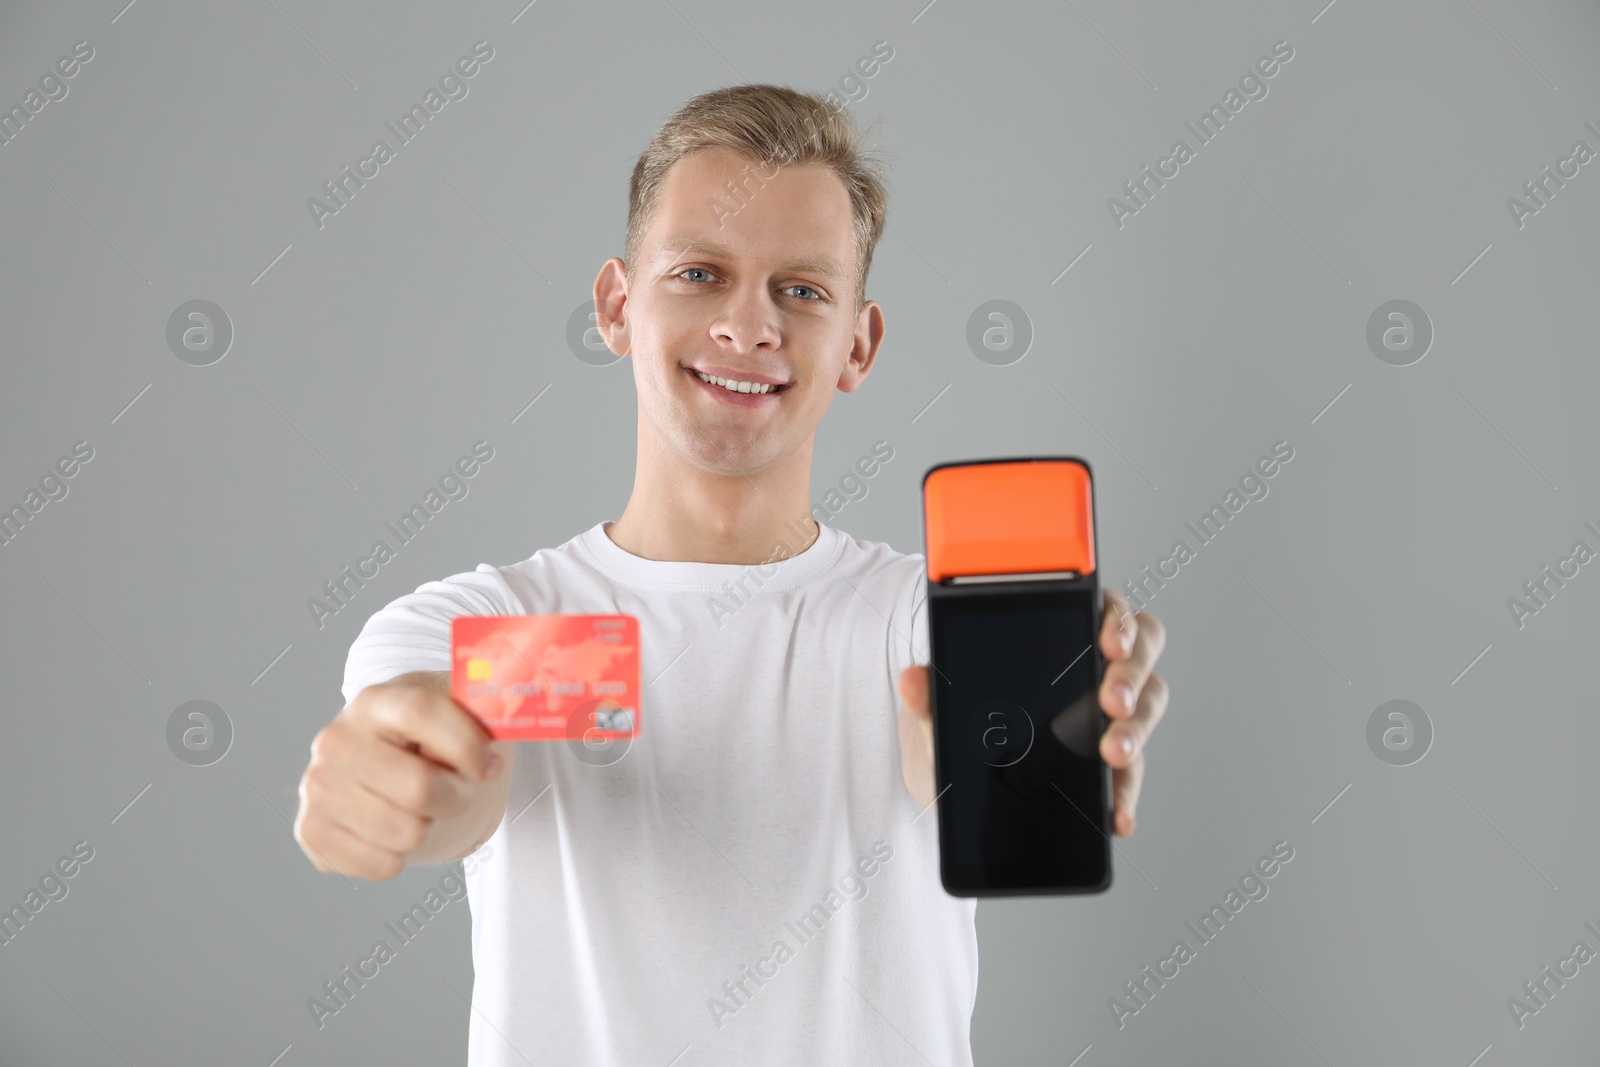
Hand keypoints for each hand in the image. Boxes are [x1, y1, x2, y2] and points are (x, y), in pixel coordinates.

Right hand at [294, 674, 513, 879]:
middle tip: (458, 793)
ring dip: (428, 828)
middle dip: (455, 797)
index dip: (466, 744)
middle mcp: (336, 740)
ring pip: (405, 833)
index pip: (422, 712)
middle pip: (418, 787)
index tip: (491, 767)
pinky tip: (393, 832)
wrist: (389, 769)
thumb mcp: (458, 720)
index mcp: (375, 702)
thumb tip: (498, 740)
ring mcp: (317, 786)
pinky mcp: (311, 831)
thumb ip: (480, 722)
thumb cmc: (435, 744)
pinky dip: (401, 857)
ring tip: (422, 810)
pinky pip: (381, 865)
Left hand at [896, 589, 1167, 835]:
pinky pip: (1131, 773)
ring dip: (1136, 732)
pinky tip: (1118, 814)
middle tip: (1112, 703)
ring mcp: (1106, 715)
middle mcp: (1091, 667)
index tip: (1107, 641)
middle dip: (1131, 676)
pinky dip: (1127, 793)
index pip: (1103, 608)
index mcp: (1055, 633)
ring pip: (1145, 708)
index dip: (1116, 619)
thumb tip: (911, 679)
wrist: (950, 786)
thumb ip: (927, 697)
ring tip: (1113, 756)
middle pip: (1138, 653)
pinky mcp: (1109, 764)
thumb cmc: (951, 727)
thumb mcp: (933, 713)